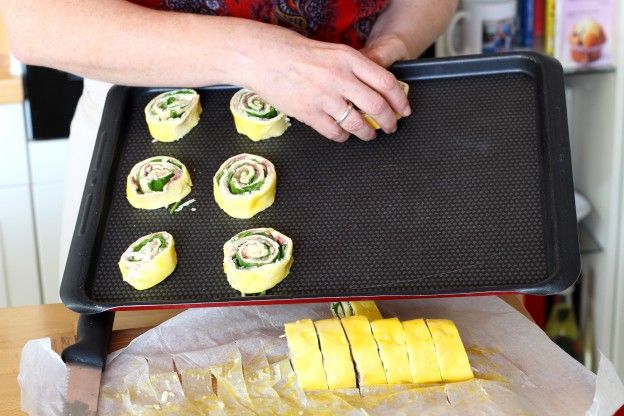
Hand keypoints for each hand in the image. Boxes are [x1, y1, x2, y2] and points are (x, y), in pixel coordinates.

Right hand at [238, 27, 410, 141]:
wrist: (262, 57)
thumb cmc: (294, 52)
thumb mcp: (332, 51)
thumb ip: (354, 68)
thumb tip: (375, 88)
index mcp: (349, 58)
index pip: (386, 82)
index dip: (400, 100)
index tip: (404, 110)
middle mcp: (340, 77)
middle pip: (377, 106)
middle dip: (389, 121)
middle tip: (391, 127)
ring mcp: (324, 97)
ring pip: (358, 124)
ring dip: (367, 133)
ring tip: (368, 134)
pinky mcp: (309, 113)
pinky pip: (335, 132)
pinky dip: (343, 137)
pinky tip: (342, 134)